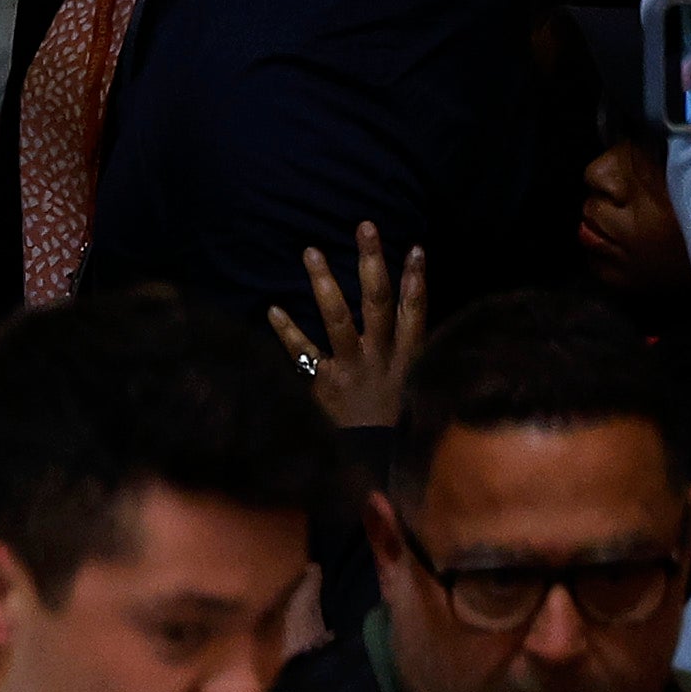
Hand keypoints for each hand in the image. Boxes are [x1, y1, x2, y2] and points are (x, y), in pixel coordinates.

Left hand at [269, 225, 426, 430]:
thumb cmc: (394, 420)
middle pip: (378, 303)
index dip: (417, 281)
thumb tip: (411, 312)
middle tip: (364, 226)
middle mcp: (381, 360)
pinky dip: (287, 332)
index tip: (415, 248)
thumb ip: (410, 351)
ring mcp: (352, 371)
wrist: (376, 464)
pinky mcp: (324, 386)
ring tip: (310, 252)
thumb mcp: (415, 386)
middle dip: (373, 263)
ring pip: (339, 320)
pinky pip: (303, 355)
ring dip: (325, 284)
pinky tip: (273, 308)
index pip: (415, 313)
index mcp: (408, 359)